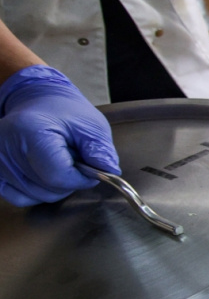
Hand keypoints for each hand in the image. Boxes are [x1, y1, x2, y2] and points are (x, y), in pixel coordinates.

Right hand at [0, 66, 120, 206]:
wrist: (38, 102)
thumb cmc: (64, 112)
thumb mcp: (90, 125)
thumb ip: (100, 150)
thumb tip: (109, 171)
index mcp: (30, 132)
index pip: (58, 176)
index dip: (81, 179)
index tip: (89, 169)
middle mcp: (6, 147)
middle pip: (47, 189)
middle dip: (69, 181)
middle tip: (71, 158)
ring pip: (35, 196)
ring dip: (54, 185)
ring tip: (56, 160)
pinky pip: (20, 197)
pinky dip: (37, 191)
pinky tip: (43, 172)